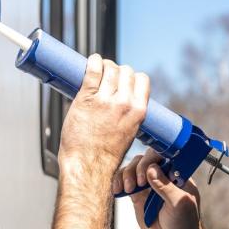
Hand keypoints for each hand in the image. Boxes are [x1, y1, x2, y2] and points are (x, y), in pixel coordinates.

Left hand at [57, 54, 149, 178]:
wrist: (88, 166)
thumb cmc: (106, 154)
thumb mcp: (129, 132)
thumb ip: (129, 113)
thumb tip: (122, 97)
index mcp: (138, 111)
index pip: (142, 79)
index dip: (132, 77)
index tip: (123, 80)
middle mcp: (124, 103)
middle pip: (126, 71)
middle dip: (117, 70)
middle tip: (107, 77)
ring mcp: (105, 100)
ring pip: (110, 68)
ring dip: (104, 66)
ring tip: (96, 70)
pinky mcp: (86, 98)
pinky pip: (92, 72)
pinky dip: (92, 62)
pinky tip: (90, 62)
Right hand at [112, 148, 201, 228]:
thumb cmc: (184, 222)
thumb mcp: (179, 204)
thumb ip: (166, 186)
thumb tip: (151, 169)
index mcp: (176, 173)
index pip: (164, 155)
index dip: (152, 158)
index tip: (146, 170)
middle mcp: (162, 175)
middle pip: (145, 158)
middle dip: (138, 167)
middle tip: (138, 184)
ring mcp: (148, 183)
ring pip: (133, 167)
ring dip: (127, 174)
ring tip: (128, 189)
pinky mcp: (137, 194)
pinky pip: (124, 181)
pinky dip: (118, 181)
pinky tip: (118, 190)